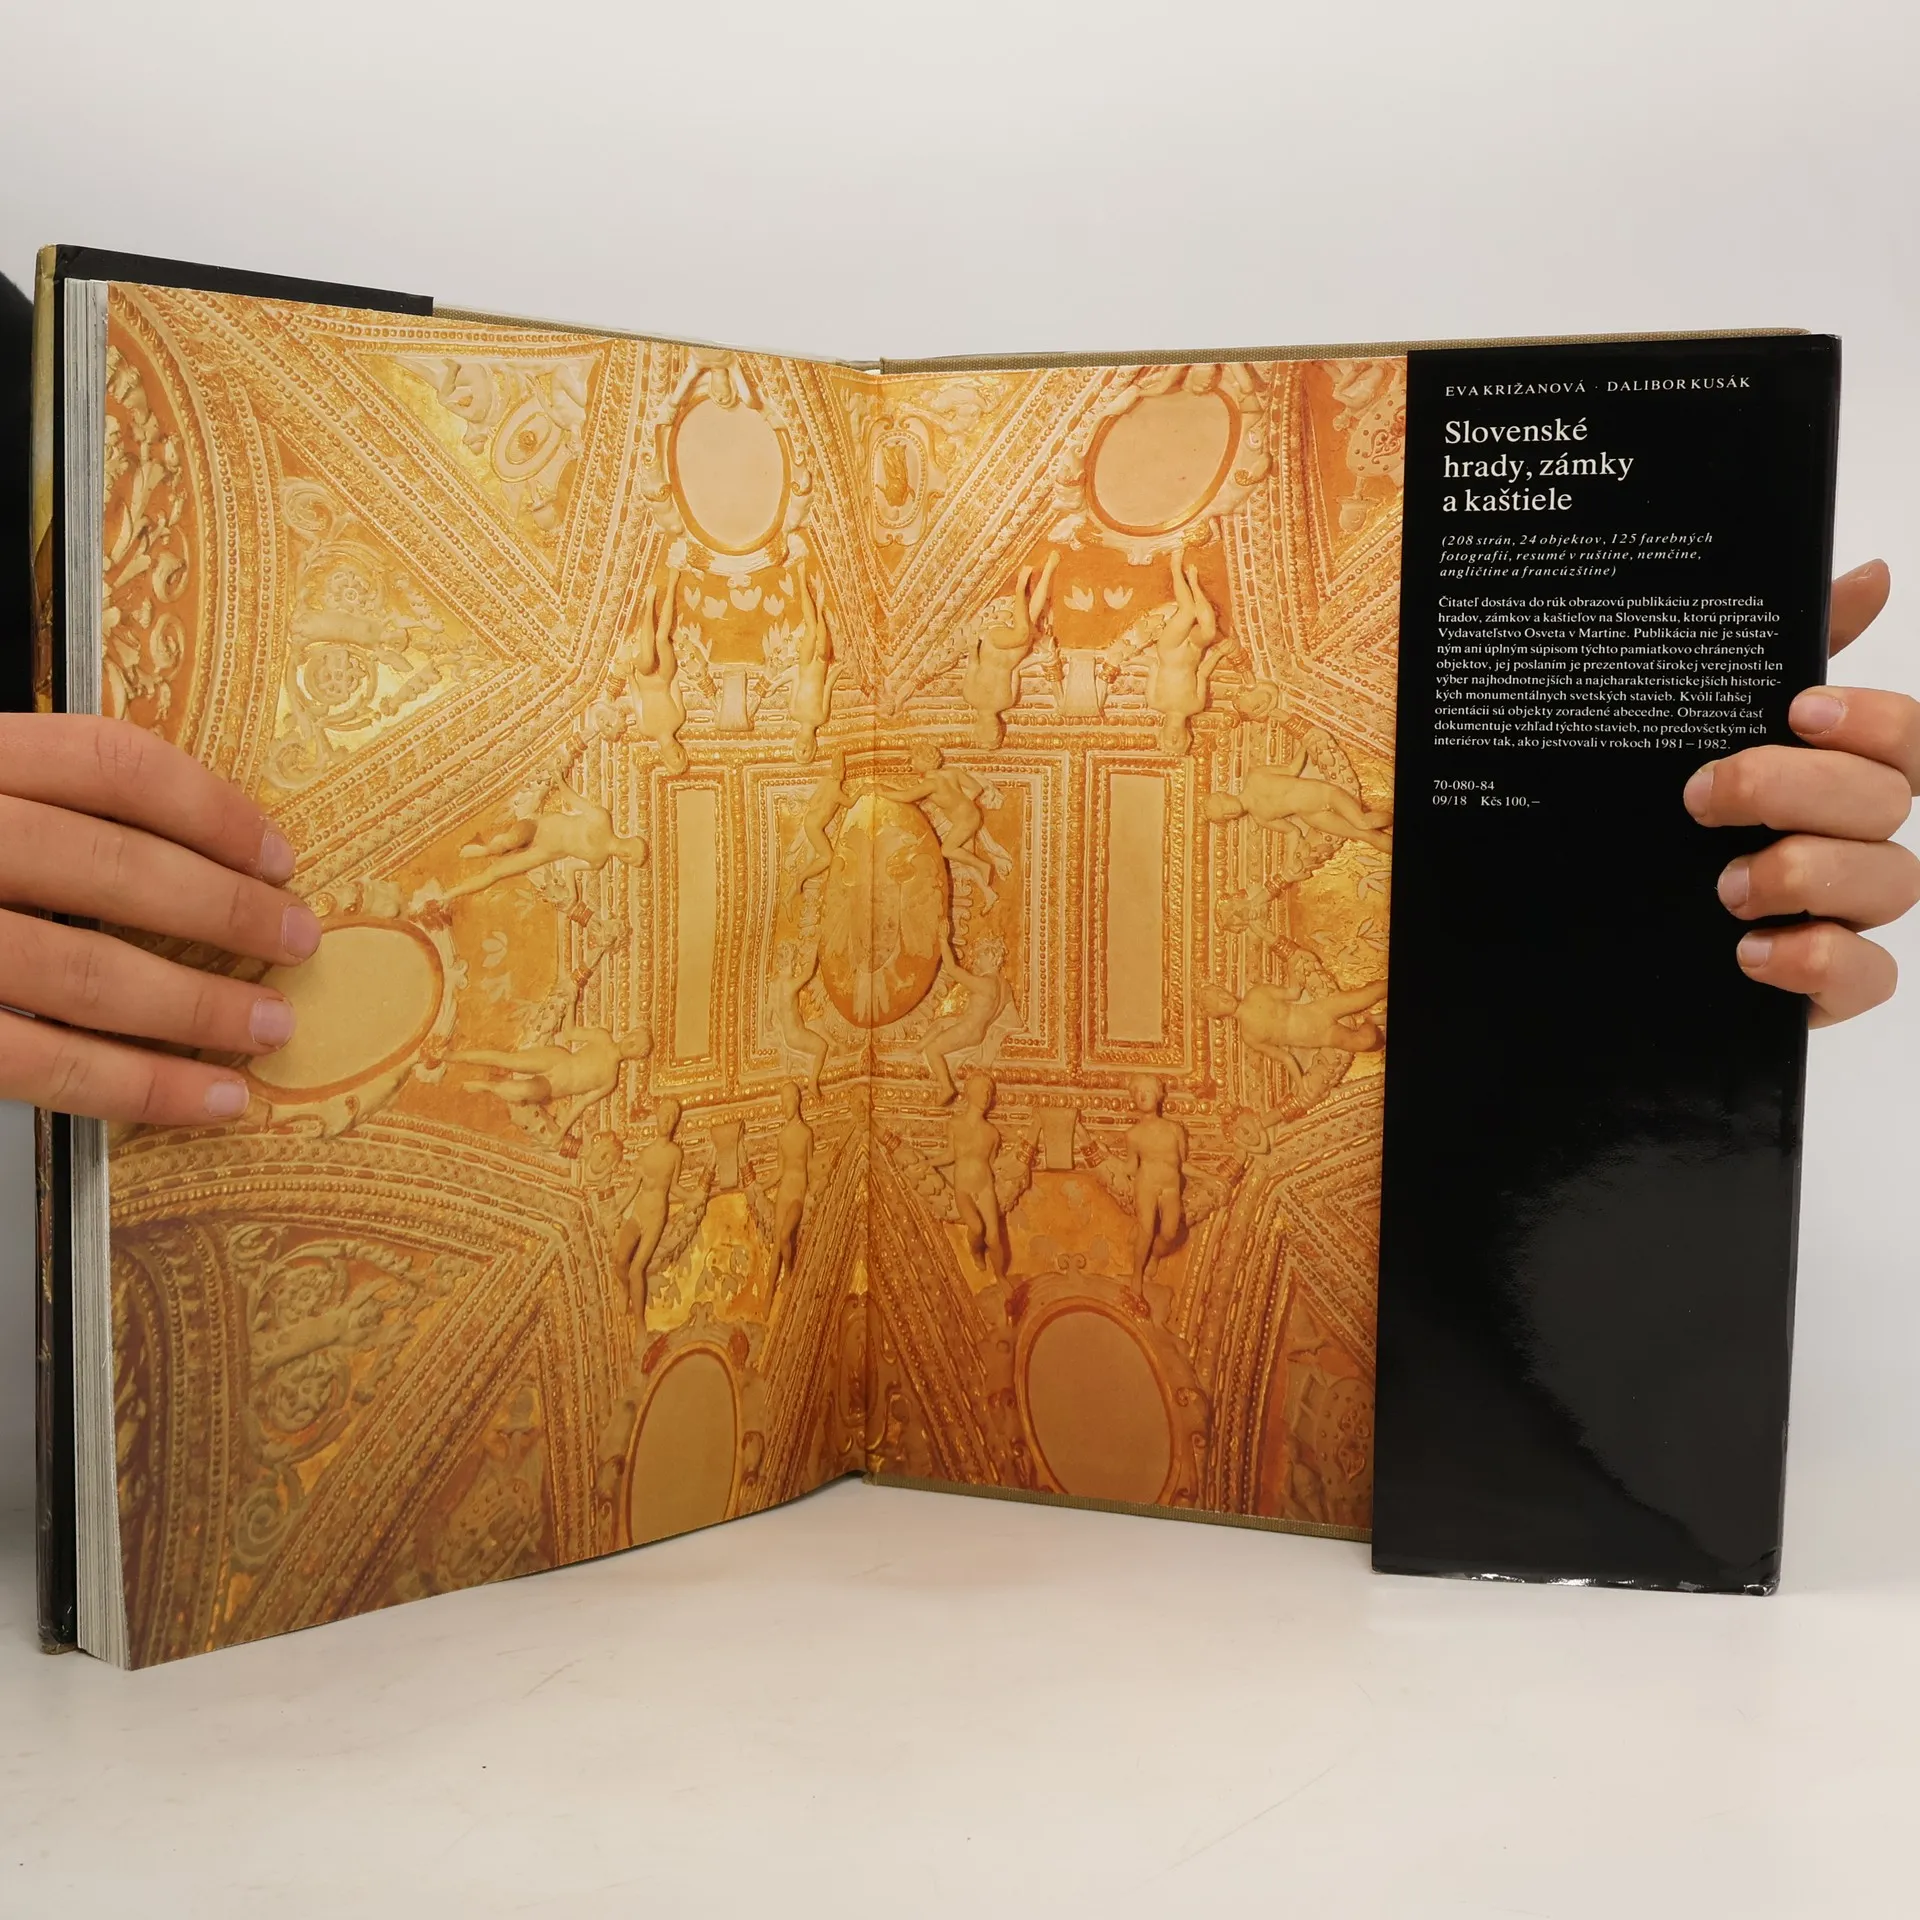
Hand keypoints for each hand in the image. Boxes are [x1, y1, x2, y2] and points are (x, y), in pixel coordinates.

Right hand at [0, 714, 314, 1121]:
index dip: (211, 809)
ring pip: (82, 968)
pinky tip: (204, 1099)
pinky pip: (36, 1059)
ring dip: (195, 1007)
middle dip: (222, 912)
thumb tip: (185, 859)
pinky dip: (134, 1086)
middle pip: (110, 864)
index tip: (278, 854)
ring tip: (267, 1029)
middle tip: (297, 943)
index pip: (107, 762)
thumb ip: (29, 808)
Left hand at [1683, 561, 1917, 1023]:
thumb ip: (1778, 655)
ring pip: (1889, 884)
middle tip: (1704, 796)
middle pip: (1886, 804)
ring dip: (1805, 874)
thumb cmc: (1663, 816)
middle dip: (1796, 791)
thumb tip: (1870, 573)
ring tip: (1724, 883)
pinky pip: (1867, 977)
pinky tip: (1753, 952)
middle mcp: (1856, 839)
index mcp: (1840, 774)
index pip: (1908, 739)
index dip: (1873, 721)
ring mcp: (1847, 913)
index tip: (1796, 711)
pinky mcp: (1825, 985)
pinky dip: (1818, 962)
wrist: (1585, 915)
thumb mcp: (1699, 725)